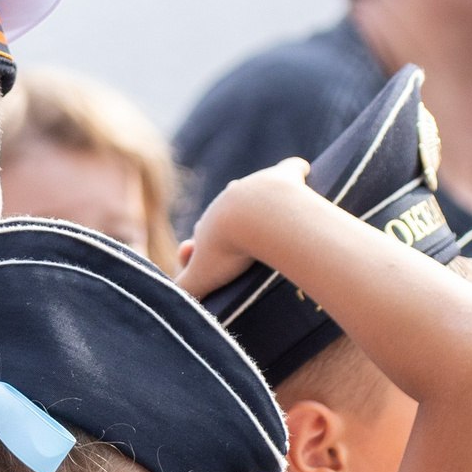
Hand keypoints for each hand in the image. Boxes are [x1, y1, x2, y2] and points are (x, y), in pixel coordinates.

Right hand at [176, 159, 309, 297]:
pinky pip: (289, 168)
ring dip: (257, 199)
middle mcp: (229, 198)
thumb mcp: (200, 277)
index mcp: (210, 222)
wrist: (253, 219)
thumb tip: (167, 303)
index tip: (212, 259)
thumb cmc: (226, 250)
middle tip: (239, 239)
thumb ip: (185, 289)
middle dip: (230, 223)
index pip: (203, 233)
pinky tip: (304, 171)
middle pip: (226, 209)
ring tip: (267, 217)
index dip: (206, 248)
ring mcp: (256, 185)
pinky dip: (296, 170)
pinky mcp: (282, 177)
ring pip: (253, 188)